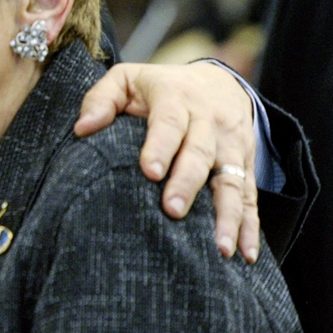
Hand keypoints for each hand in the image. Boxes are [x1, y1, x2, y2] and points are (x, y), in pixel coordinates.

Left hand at [74, 61, 259, 260]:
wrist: (218, 83)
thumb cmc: (159, 87)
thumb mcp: (127, 80)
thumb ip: (102, 99)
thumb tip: (82, 128)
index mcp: (175, 99)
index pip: (169, 122)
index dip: (160, 146)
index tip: (150, 171)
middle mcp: (208, 122)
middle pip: (200, 153)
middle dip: (187, 183)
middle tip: (172, 210)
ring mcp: (231, 146)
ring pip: (232, 181)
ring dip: (227, 215)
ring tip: (219, 247)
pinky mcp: (246, 165)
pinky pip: (250, 197)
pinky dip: (250, 227)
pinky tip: (246, 253)